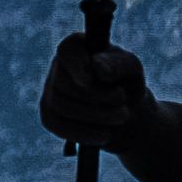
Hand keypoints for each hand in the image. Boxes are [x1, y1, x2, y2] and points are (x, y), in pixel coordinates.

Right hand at [36, 25, 152, 146]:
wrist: (124, 112)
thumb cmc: (126, 82)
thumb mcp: (131, 69)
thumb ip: (118, 64)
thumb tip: (97, 68)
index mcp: (77, 47)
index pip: (67, 50)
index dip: (76, 65)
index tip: (92, 78)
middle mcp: (58, 67)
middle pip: (63, 83)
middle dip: (97, 97)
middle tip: (123, 102)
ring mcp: (50, 92)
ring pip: (61, 105)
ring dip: (96, 115)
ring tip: (122, 116)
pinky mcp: (49, 116)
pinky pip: (57, 125)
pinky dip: (83, 132)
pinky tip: (104, 135)